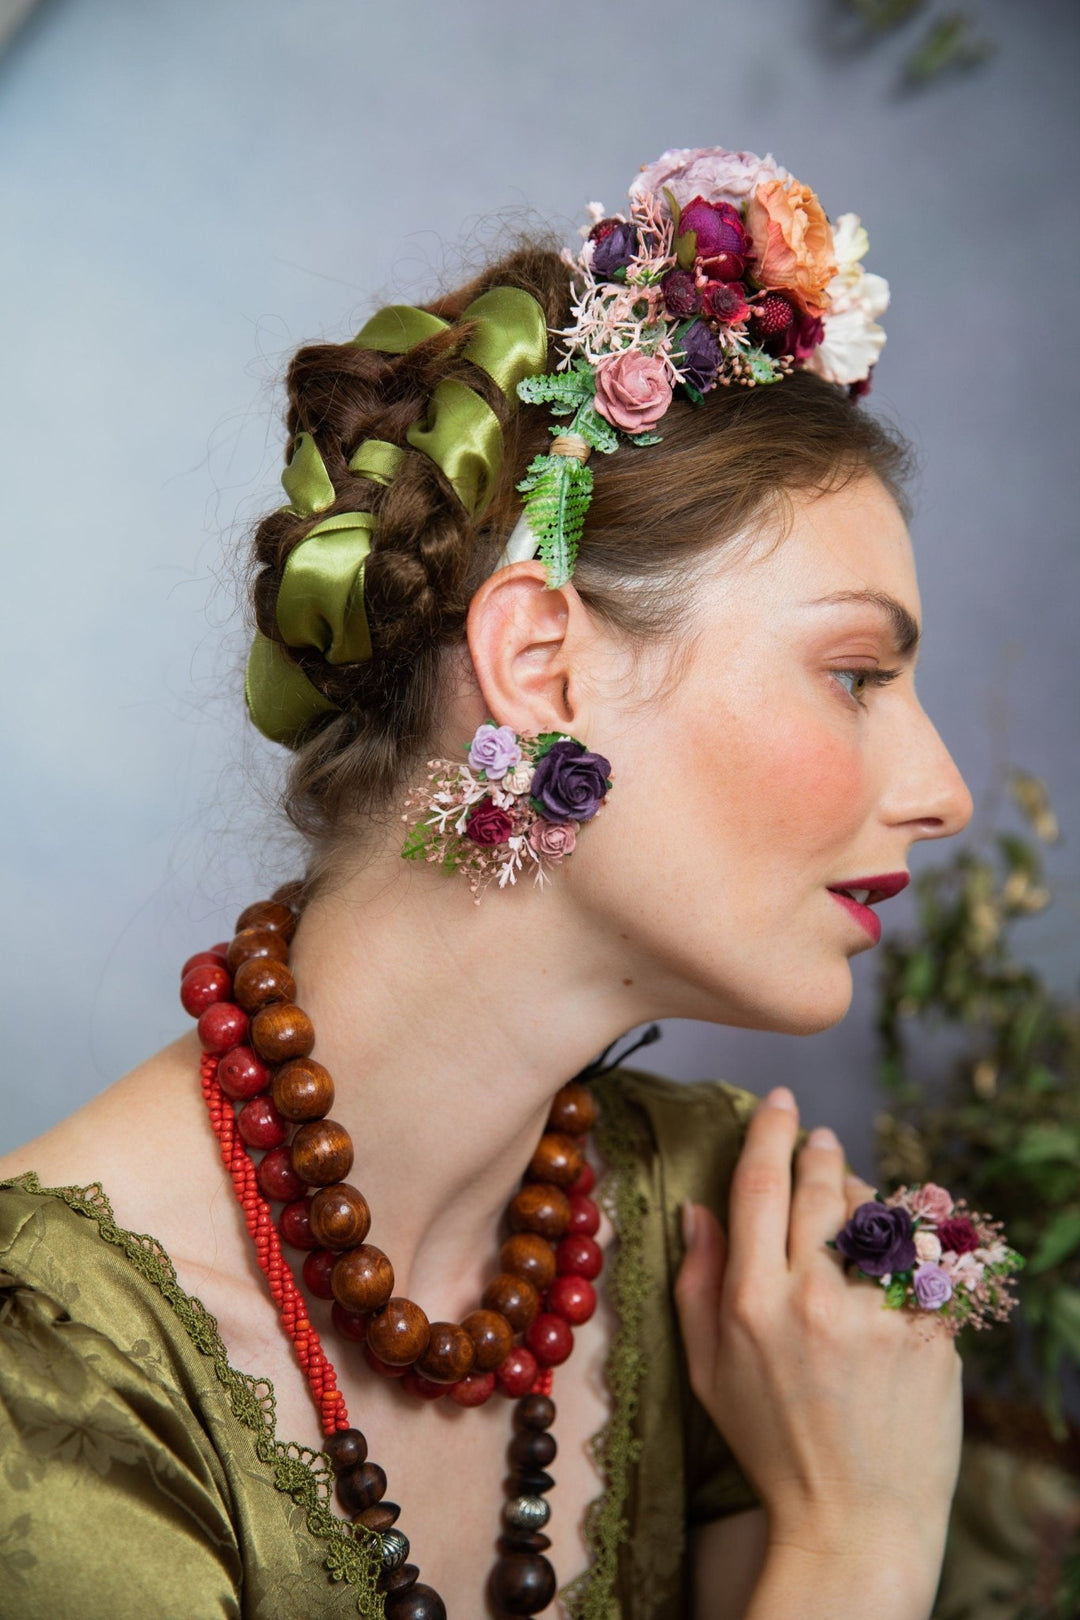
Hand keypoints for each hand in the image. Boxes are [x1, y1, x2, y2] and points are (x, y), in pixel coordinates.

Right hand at [675, 1087, 961, 1590]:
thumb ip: (695, 1283)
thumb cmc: (772, 1444)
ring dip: (864, 1197)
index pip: (759, 1184)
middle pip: (821, 1186)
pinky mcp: (932, 1333)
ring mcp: (878, 1315)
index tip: (778, 1101)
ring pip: (877, 1213)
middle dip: (820, 1151)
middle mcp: (813, 1298)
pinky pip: (925, 1258)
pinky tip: (895, 1254)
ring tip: (853, 1210)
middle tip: (820, 1140)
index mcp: (752, 1303)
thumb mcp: (708, 1370)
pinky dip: (910, 1245)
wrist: (855, 1520)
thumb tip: (697, 1206)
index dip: (769, 1129)